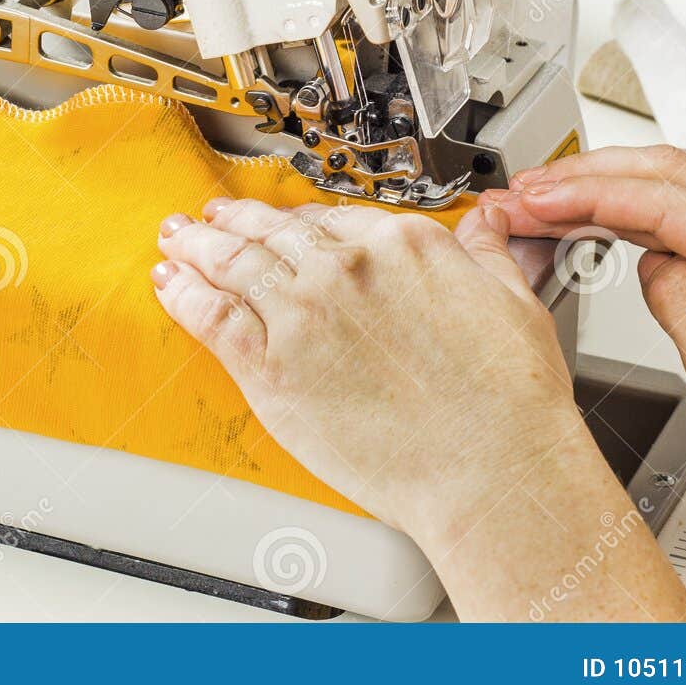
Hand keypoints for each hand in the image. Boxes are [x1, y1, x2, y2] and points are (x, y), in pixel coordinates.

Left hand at [150, 196, 685, 620]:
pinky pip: (213, 316)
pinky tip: (170, 283)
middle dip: (235, 220)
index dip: (301, 223)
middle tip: (212, 215)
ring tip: (177, 237)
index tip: (286, 224)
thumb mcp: (515, 300)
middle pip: (273, 232)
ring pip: (233, 262)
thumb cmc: (509, 401)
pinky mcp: (272, 367)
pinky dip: (185, 294)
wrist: (490, 470)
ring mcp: (303, 313)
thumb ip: (487, 253)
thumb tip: (483, 224)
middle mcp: (345, 268)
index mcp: (401, 244)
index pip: (332, 220)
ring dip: (198, 244)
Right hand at [486, 145, 685, 527]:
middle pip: (659, 171)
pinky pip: (672, 199)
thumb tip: (646, 260)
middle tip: (519, 193)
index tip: (532, 201)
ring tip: (539, 192)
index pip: (659, 202)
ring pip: (665, 175)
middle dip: (579, 175)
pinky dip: (619, 193)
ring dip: (596, 177)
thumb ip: (684, 305)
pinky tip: (587, 204)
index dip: (586, 196)